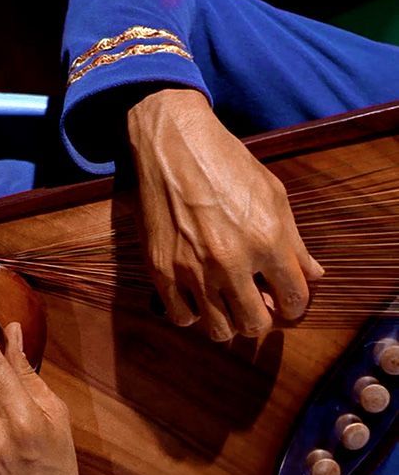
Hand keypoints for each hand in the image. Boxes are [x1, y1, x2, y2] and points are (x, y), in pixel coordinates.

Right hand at [127, 88, 323, 340]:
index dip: (294, 306)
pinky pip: (181, 318)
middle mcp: (231, 261)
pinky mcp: (162, 270)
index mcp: (267, 240)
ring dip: (228, 322)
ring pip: (219, 330)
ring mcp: (193, 269)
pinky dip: (192, 315)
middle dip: (261, 318)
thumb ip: (295, 241)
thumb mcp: (273, 194)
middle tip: (255, 304)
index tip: (285, 302)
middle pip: (255, 324)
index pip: (293, 299)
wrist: (171, 144)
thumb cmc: (226, 163)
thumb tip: (313, 275)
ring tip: (226, 304)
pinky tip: (197, 299)